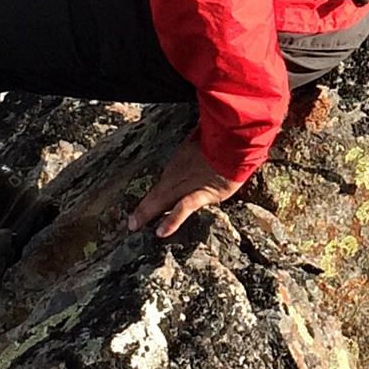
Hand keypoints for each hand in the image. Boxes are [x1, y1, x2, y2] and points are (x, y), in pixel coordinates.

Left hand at [130, 134, 246, 238]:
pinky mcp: (203, 193)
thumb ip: (206, 141)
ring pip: (164, 198)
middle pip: (160, 190)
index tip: (149, 199)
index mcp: (184, 156)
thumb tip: (206, 138)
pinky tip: (161, 232)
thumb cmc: (226, 135)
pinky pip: (185, 207)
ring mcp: (190, 183)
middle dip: (146, 205)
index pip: (168, 175)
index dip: (158, 188)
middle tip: (132, 221)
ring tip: (135, 224)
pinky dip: (172, 220)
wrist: (237, 140)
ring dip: (148, 212)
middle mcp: (182, 170)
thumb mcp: (211, 137)